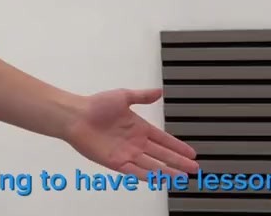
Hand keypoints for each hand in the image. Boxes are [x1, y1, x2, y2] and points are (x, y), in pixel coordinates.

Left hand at [61, 88, 199, 178]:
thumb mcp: (123, 96)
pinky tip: (161, 179)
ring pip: (152, 165)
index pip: (164, 139)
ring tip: (183, 177)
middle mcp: (135, 142)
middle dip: (178, 162)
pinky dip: (148, 176)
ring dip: (168, 171)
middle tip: (194, 168)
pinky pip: (135, 171)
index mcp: (139, 127)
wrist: (76, 116)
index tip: (191, 153)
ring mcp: (127, 153)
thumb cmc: (95, 105)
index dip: (178, 146)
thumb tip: (159, 92)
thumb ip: (142, 96)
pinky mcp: (116, 162)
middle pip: (162, 155)